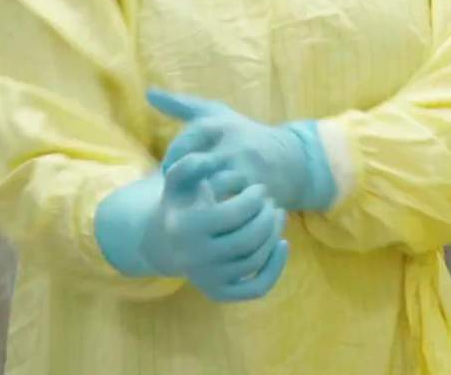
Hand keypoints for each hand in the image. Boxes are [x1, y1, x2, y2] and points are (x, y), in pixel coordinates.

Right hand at [96, 154, 289, 302]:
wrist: (167, 241)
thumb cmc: (182, 202)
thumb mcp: (180, 180)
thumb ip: (190, 164)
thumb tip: (208, 158)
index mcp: (185, 228)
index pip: (233, 214)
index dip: (254, 199)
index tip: (260, 189)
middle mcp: (194, 259)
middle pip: (248, 239)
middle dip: (266, 217)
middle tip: (271, 203)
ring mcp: (207, 279)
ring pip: (255, 260)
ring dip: (273, 235)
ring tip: (276, 215)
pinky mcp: (220, 292)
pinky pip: (256, 288)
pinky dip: (275, 268)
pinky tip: (283, 244)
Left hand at [149, 90, 337, 212]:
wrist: (293, 159)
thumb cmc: (245, 135)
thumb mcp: (217, 114)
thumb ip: (181, 105)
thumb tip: (148, 93)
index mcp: (217, 125)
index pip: (180, 147)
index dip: (172, 164)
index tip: (175, 172)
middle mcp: (232, 143)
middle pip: (193, 169)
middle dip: (184, 184)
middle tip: (182, 193)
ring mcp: (247, 167)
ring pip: (210, 189)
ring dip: (199, 201)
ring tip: (195, 206)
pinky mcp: (259, 189)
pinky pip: (231, 205)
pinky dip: (220, 210)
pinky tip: (216, 213)